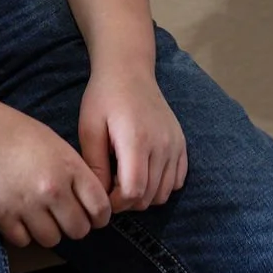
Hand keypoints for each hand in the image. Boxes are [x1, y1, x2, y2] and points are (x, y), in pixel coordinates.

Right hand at [0, 97, 110, 247]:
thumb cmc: (13, 129)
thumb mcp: (54, 142)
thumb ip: (73, 169)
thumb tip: (88, 197)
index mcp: (68, 166)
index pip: (100, 207)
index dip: (100, 215)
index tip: (94, 215)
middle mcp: (52, 190)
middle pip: (79, 229)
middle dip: (76, 224)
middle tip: (66, 215)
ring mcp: (27, 206)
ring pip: (53, 240)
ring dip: (50, 230)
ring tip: (40, 214)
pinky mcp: (3, 218)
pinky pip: (24, 241)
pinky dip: (24, 233)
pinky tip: (19, 215)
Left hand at [78, 66, 187, 212]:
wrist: (129, 70)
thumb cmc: (104, 98)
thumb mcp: (90, 128)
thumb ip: (95, 165)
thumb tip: (101, 198)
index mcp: (136, 141)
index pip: (133, 193)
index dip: (115, 203)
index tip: (101, 194)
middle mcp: (162, 145)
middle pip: (148, 197)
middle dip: (126, 202)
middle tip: (110, 185)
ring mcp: (175, 144)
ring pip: (164, 193)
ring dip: (144, 196)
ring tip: (125, 178)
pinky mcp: (182, 143)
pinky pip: (177, 181)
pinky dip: (161, 185)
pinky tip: (144, 172)